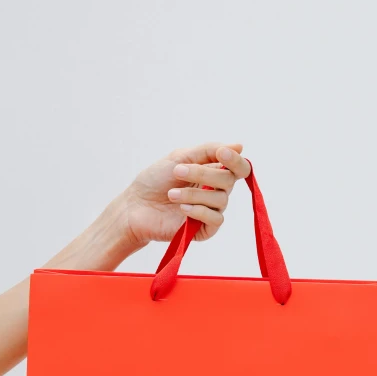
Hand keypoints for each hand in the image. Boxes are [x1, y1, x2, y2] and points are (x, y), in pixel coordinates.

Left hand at [121, 142, 250, 247]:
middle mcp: (216, 191)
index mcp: (213, 173)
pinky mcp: (204, 229)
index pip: (239, 168)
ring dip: (194, 194)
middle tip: (177, 171)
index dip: (235, 160)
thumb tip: (240, 146)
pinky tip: (182, 209)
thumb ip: (208, 151)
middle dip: (203, 173)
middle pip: (229, 180)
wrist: (135, 206)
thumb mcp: (180, 157)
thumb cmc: (155, 180)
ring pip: (221, 200)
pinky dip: (199, 211)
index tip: (221, 153)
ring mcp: (210, 211)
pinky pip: (215, 219)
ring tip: (171, 194)